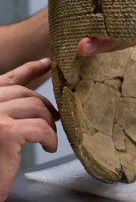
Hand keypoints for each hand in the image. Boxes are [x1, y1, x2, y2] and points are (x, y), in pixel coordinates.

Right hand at [0, 59, 58, 200]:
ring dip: (48, 124)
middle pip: (25, 94)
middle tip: (55, 117)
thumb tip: (35, 97)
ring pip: (36, 108)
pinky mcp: (6, 134)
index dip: (30, 69)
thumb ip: (10, 108)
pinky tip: (49, 147)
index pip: (8, 80)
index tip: (47, 63)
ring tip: (49, 137)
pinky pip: (40, 127)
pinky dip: (50, 138)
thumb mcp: (0, 127)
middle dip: (45, 105)